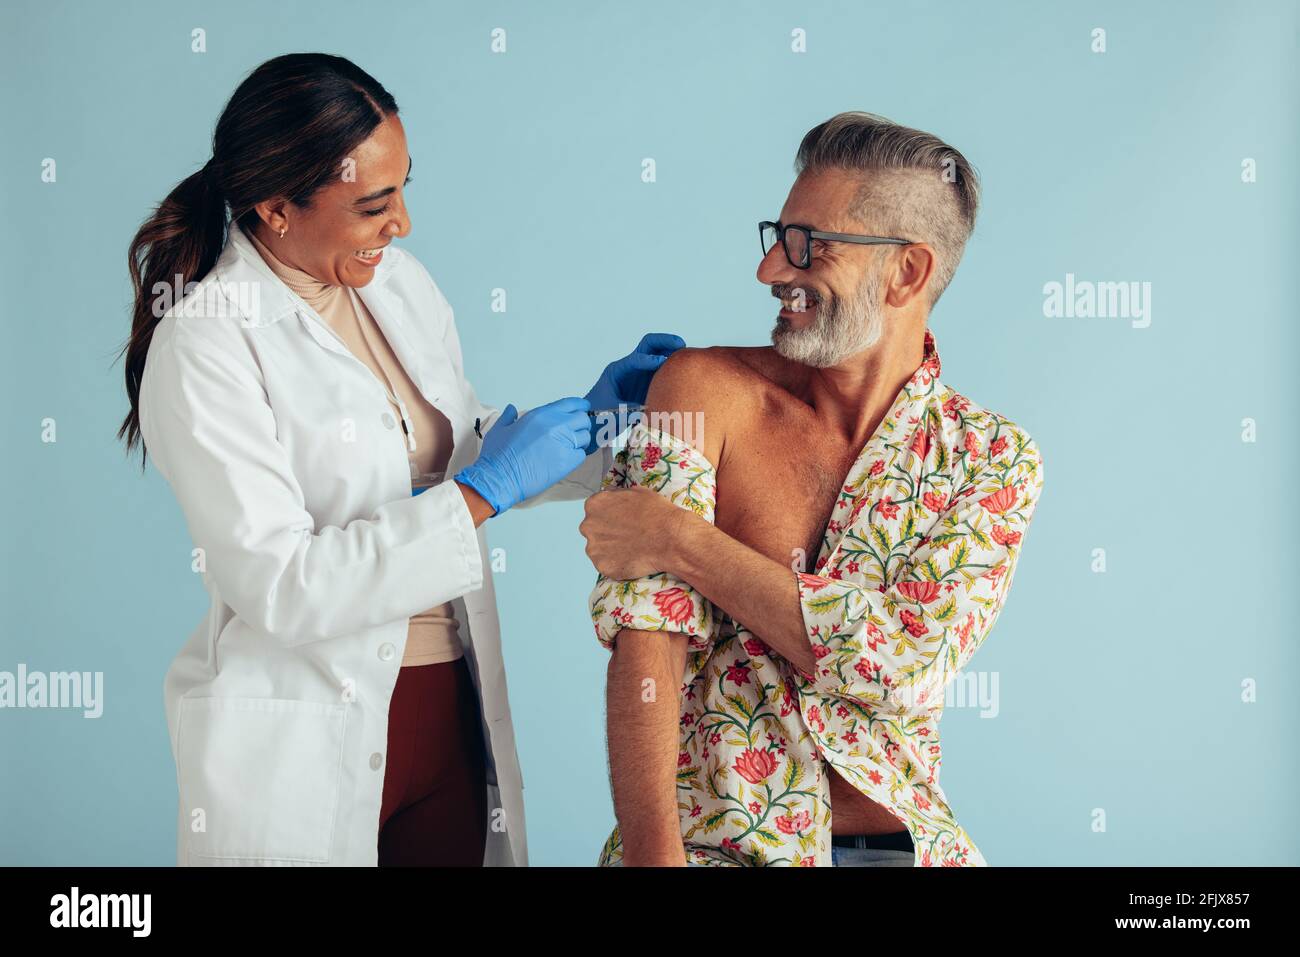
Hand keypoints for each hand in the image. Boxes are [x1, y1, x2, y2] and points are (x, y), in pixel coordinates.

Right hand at [454, 397, 591, 515]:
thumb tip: (511, 408)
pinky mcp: (567, 461)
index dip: (579, 406)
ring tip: (570, 448)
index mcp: (540, 415)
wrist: (500, 478)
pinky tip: (566, 460)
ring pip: (585, 437)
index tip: (584, 409)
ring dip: (580, 441)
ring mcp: (563, 442)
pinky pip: (581, 455)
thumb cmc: (497, 455)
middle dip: (581, 424)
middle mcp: (555, 425)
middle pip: (582, 419)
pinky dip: (576, 456)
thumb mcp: (499, 429)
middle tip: (574, 433)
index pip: (570, 403)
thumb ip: (509, 416)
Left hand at [580, 485, 685, 578]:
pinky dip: (617, 564)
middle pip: (593, 530)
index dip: (609, 517)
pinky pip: (606, 566)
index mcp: (595, 504)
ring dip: (611, 550)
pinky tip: (632, 559)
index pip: (595, 510)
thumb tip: (610, 496)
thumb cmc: (657, 513)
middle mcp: (588, 526)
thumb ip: (616, 495)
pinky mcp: (603, 566)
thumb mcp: (636, 491)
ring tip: (631, 549)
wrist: (670, 538)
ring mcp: (594, 548)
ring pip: (598, 549)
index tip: (621, 522)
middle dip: (607, 533)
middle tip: (627, 536)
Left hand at [583, 333, 685, 452]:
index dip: (649, 360)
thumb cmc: (597, 418)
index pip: (636, 359)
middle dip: (665, 342)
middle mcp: (630, 368)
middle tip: (681, 345)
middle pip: (649, 346)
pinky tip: (686, 373)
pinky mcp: (648, 385)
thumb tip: (653, 409)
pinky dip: (674, 369)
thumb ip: (632, 410)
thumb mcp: (613, 413)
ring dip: (673, 354)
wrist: (591, 425)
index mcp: (618, 371)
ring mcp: (640, 375)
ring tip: (688, 357)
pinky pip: (663, 372)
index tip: (662, 363)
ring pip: (659, 356)